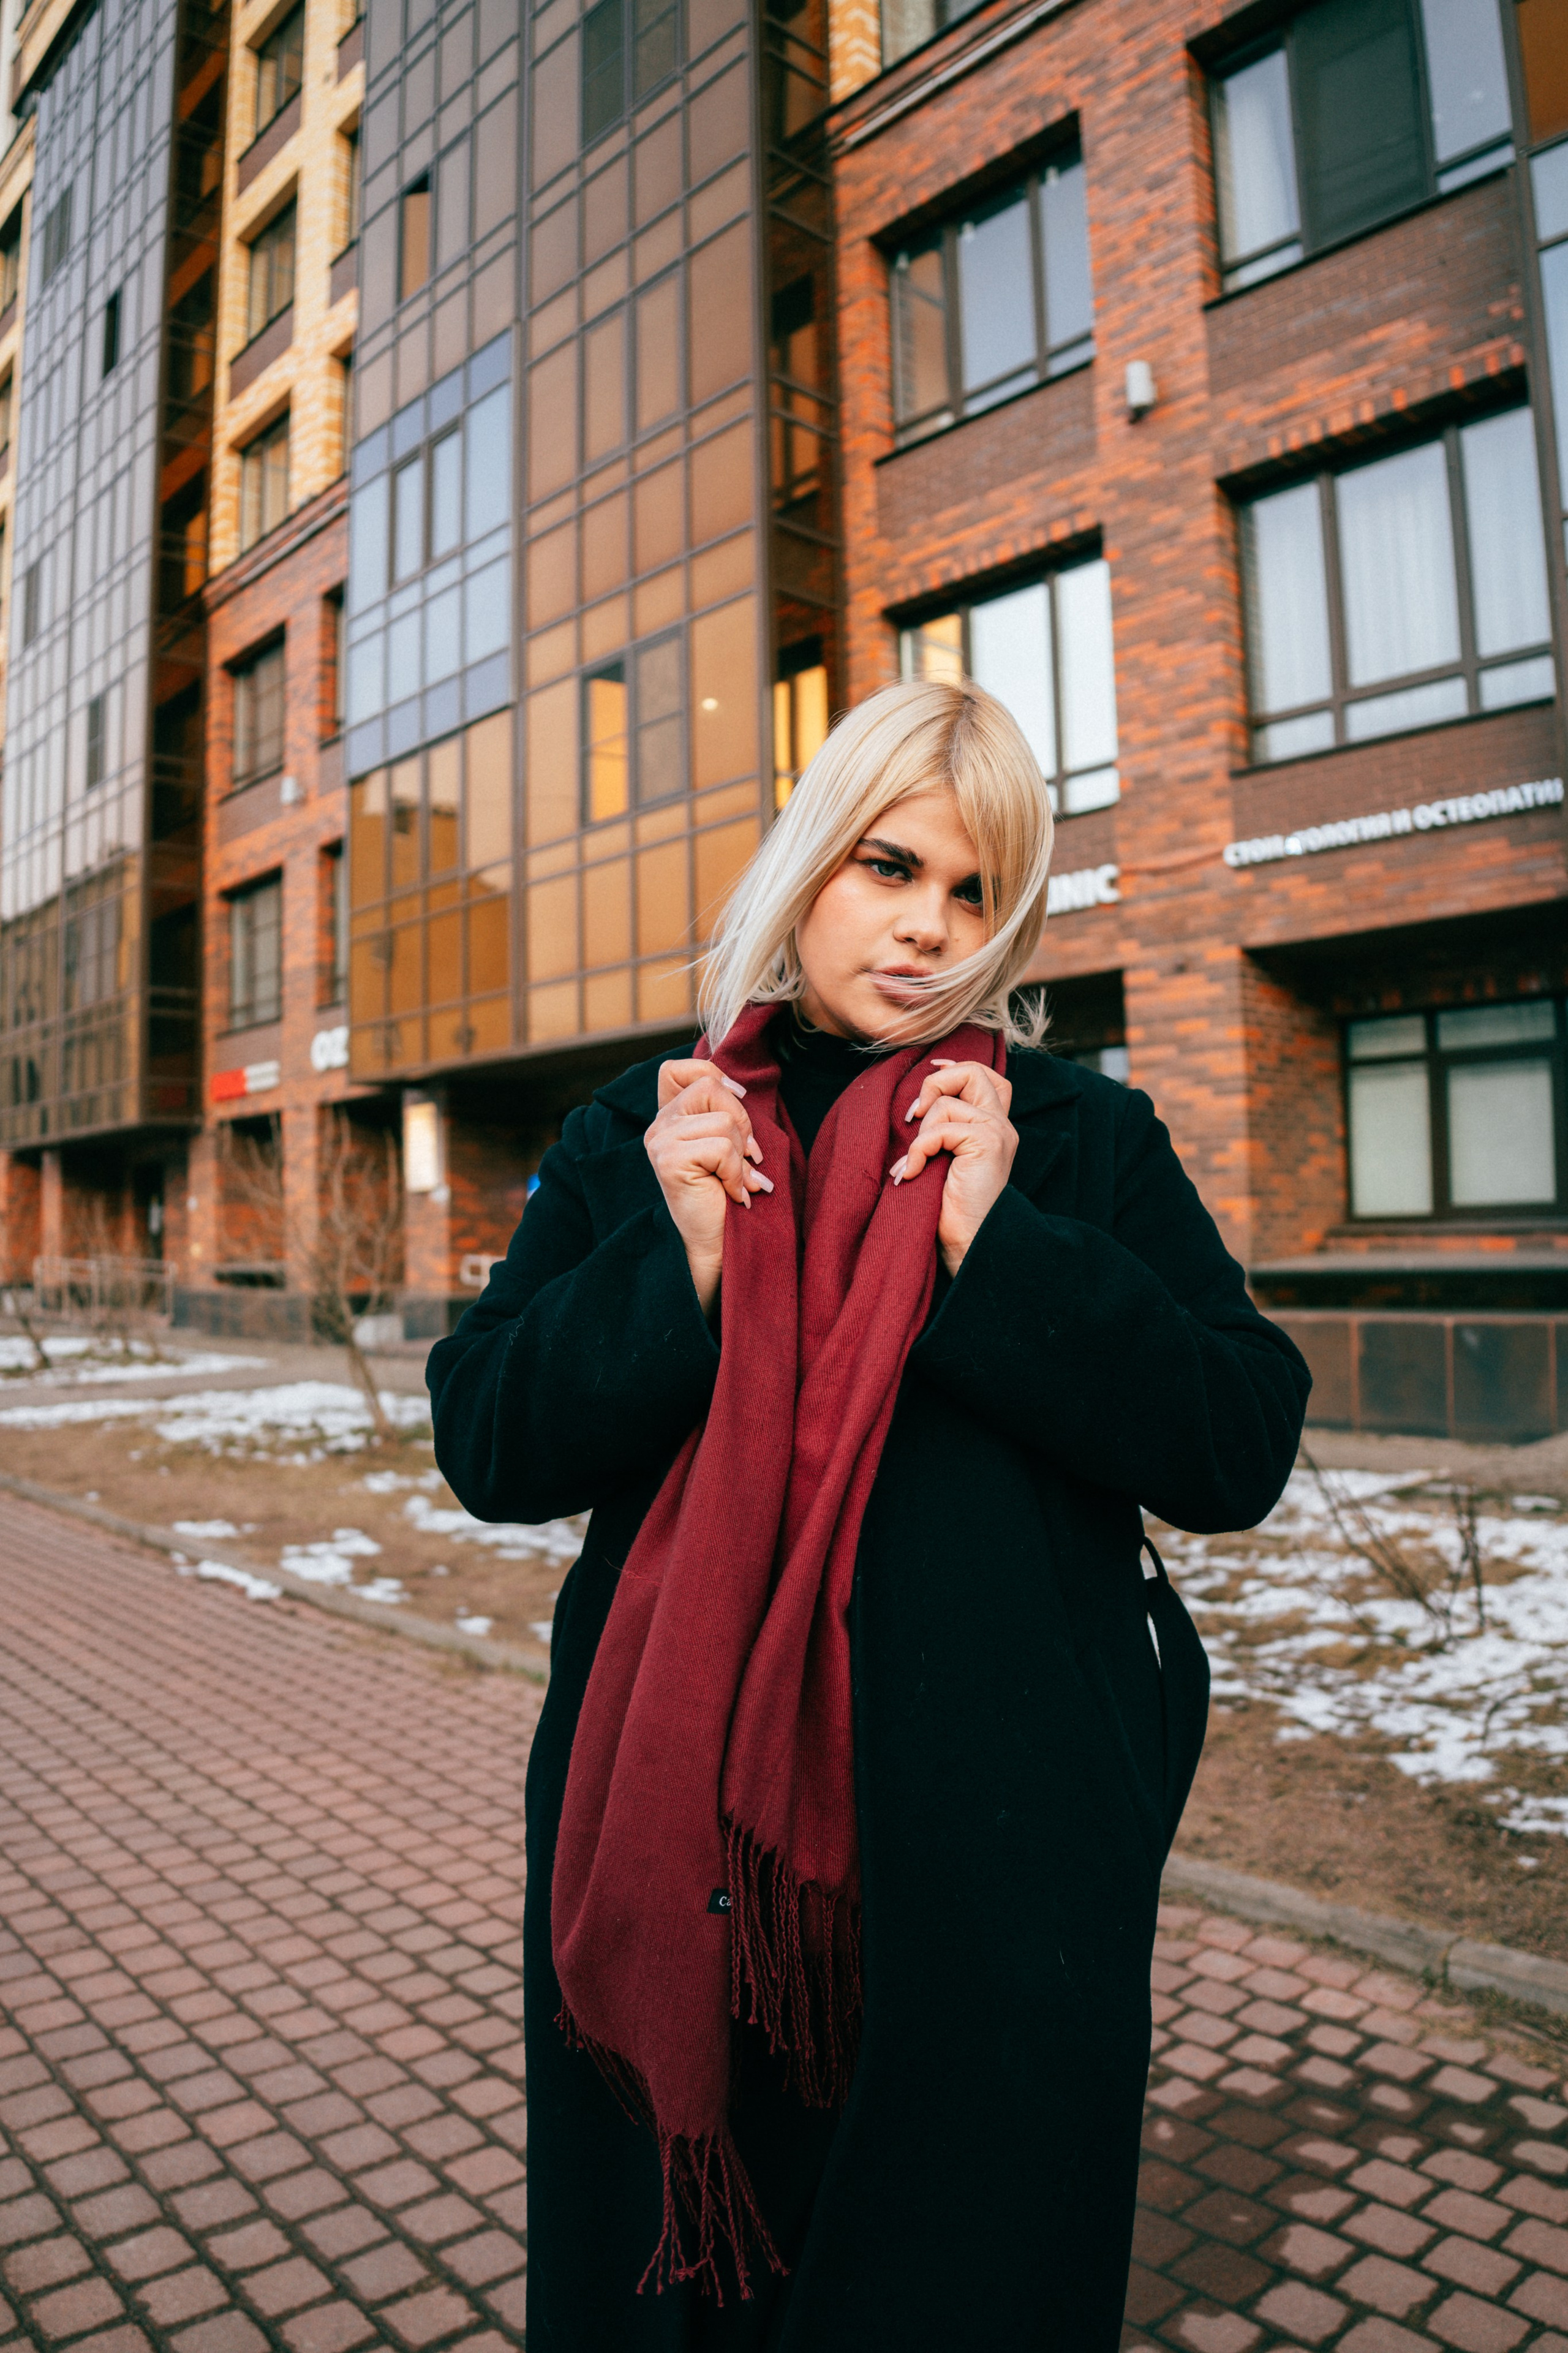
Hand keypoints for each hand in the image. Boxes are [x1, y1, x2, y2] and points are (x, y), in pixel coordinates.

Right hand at [645, 1059, 772, 1314]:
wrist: (716, 1244)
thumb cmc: (726, 1194)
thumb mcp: (727, 1144)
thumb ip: (723, 1113)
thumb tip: (740, 1089)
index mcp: (668, 1118)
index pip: (680, 1069)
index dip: (714, 1076)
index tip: (738, 1101)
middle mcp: (658, 1126)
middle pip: (710, 1087)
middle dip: (741, 1120)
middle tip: (746, 1156)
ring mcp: (659, 1142)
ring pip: (722, 1120)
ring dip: (742, 1155)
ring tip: (738, 1181)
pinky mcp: (669, 1160)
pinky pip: (722, 1147)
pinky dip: (737, 1172)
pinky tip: (733, 1192)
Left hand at [891, 1059, 1016, 1277]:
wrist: (970, 1243)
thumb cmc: (951, 1209)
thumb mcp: (945, 1160)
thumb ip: (942, 1132)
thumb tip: (916, 1107)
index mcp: (995, 1127)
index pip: (987, 1076)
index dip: (957, 1068)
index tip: (931, 1072)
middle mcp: (1001, 1125)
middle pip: (974, 1072)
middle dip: (936, 1084)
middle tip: (914, 1116)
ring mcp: (997, 1132)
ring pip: (947, 1102)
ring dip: (920, 1133)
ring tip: (912, 1163)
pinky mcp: (986, 1144)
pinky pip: (939, 1129)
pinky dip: (917, 1151)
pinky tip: (911, 1174)